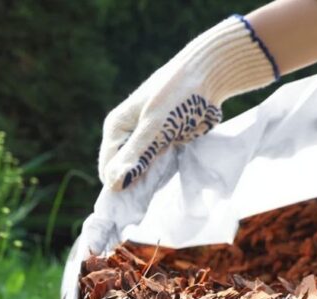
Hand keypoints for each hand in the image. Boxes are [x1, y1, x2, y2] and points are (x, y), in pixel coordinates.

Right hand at [98, 15, 277, 190]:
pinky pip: (160, 165)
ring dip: (151, 180)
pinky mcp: (166, 142)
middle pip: (123, 170)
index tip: (134, 203)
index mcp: (117, 128)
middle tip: (151, 196)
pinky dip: (164, 173)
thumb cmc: (178, 96)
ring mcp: (148, 139)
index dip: (118, 186)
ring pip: (142, 170)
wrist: (209, 75)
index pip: (107, 168)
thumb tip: (114, 185)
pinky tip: (172, 179)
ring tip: (162, 188)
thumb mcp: (155, 126)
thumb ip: (136, 155)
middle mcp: (128, 135)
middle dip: (134, 185)